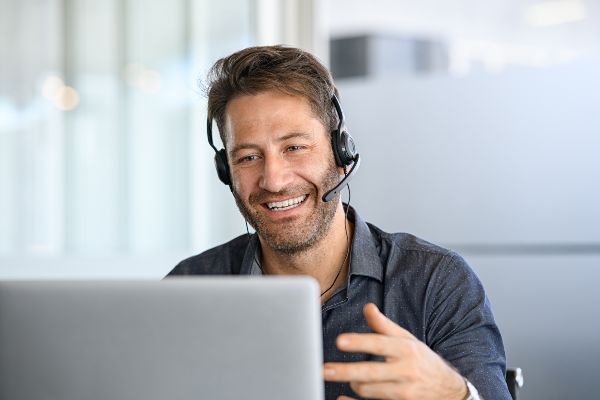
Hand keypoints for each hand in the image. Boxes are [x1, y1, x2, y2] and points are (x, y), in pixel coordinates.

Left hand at [323, 303, 467, 399]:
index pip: (379, 344)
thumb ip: (384, 325)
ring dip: (354, 384)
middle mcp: (405, 371)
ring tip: (349, 378)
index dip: (359, 342)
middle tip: (323, 370)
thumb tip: (367, 307)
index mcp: (405, 350)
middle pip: (370, 372)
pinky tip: (341, 399)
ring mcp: (403, 393)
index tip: (339, 341)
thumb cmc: (421, 360)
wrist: (447, 390)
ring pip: (369, 391)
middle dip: (345, 371)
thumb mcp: (407, 339)